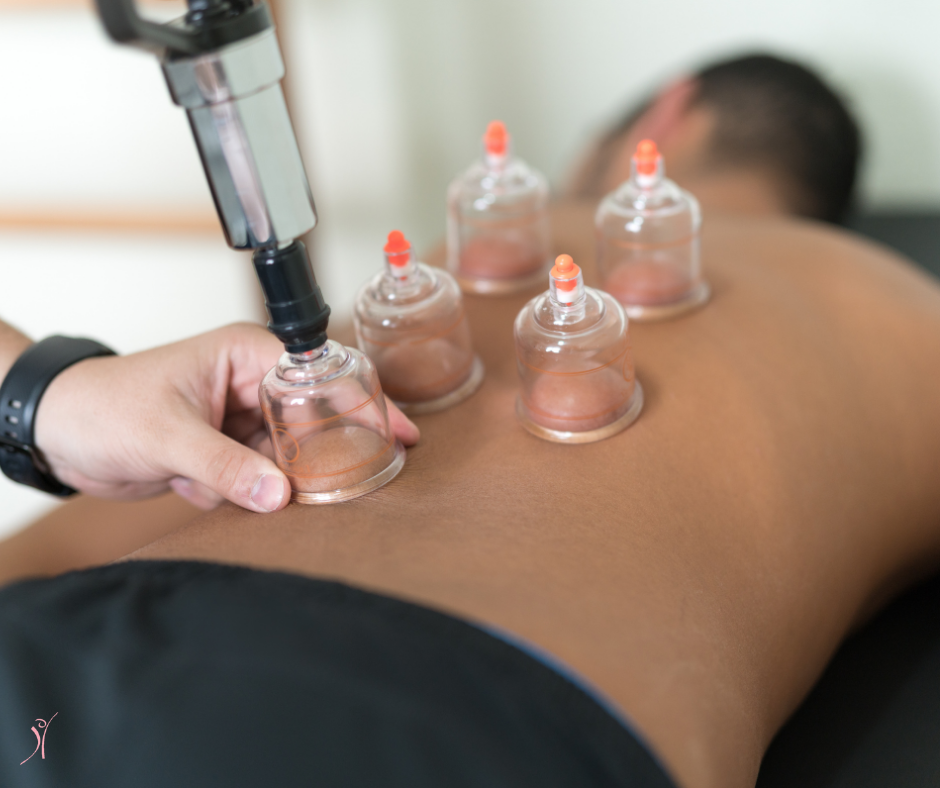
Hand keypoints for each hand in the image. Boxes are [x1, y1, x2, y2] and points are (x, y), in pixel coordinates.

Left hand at [33, 324, 419, 512]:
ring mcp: (240, 420)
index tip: (396, 433)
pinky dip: (241, 492)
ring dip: (272, 480)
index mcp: (245, 356)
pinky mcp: (228, 450)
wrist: (58, 432)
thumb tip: (279, 495)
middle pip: (312, 421)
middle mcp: (251, 384)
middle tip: (332, 484)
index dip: (359, 404)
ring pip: (287, 455)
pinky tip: (194, 486)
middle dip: (314, 455)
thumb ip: (224, 465)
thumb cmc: (103, 406)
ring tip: (242, 489)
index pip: (319, 377)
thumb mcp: (166, 435)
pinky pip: (260, 476)